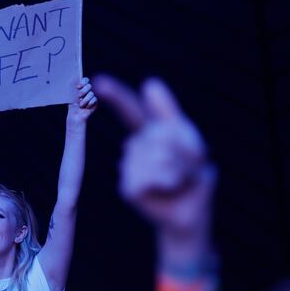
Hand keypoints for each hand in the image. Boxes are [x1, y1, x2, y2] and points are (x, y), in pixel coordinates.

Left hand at [66, 77, 97, 130]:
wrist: (75, 115)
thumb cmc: (72, 105)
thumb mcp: (71, 95)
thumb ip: (73, 87)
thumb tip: (73, 79)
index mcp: (82, 87)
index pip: (85, 80)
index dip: (83, 82)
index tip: (78, 87)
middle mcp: (87, 90)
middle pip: (89, 85)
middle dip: (83, 91)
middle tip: (79, 97)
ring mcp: (92, 96)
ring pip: (91, 93)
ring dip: (85, 100)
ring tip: (81, 105)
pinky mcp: (95, 102)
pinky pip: (94, 99)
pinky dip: (89, 104)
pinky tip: (86, 108)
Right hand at [94, 76, 214, 241]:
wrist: (190, 208)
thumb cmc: (192, 172)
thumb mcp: (190, 139)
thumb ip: (168, 114)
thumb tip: (149, 82)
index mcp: (151, 130)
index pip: (131, 109)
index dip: (115, 95)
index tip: (97, 82)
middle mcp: (136, 145)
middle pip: (156, 136)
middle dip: (181, 152)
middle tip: (186, 166)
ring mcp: (129, 166)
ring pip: (152, 158)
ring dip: (176, 170)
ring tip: (177, 179)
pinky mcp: (129, 187)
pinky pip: (144, 177)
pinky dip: (164, 184)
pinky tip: (166, 189)